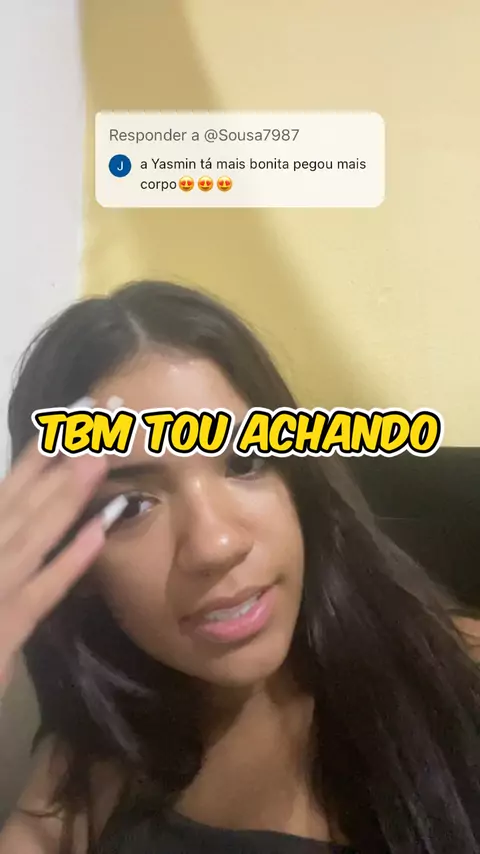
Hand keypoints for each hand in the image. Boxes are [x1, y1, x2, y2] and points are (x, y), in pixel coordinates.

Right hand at [0, 438, 121, 701]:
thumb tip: (13, 498)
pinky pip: (40, 592)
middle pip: (24, 502)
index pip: (8, 488)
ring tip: (100, 459)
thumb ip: (6, 528)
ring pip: (32, 536)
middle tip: (102, 420)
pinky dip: (68, 563)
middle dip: (63, 460)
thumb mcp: (0, 573)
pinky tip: (98, 534)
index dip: (40, 451)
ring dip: (66, 497)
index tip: (74, 418)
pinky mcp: (3, 630)